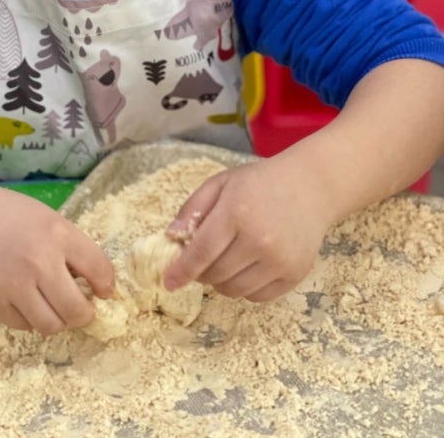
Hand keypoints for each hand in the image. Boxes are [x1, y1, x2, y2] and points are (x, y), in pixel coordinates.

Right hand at [0, 180, 114, 334]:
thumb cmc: (6, 214)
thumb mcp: (46, 218)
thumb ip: (69, 247)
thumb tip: (94, 284)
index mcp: (57, 234)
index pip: (98, 270)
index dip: (107, 286)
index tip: (104, 292)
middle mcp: (38, 262)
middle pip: (76, 310)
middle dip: (84, 314)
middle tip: (81, 309)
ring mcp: (13, 287)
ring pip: (50, 326)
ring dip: (57, 320)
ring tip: (52, 306)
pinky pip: (22, 325)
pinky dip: (28, 318)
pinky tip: (23, 299)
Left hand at [163, 155, 332, 301]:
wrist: (311, 186)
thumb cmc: (260, 183)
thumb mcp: (221, 183)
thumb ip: (193, 208)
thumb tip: (171, 238)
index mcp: (237, 213)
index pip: (201, 252)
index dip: (181, 271)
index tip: (169, 282)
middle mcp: (260, 240)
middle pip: (216, 275)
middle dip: (201, 272)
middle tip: (202, 258)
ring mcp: (280, 260)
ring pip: (235, 290)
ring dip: (222, 282)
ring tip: (226, 259)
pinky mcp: (295, 274)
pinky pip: (258, 297)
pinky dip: (245, 288)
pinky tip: (247, 266)